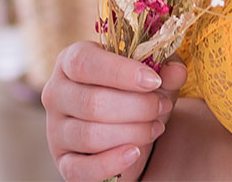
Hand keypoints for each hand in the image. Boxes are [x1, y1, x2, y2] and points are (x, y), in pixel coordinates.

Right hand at [43, 40, 187, 181]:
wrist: (125, 127)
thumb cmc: (135, 91)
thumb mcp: (153, 76)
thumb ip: (165, 70)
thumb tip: (176, 71)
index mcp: (70, 61)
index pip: (84, 63)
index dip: (121, 72)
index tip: (154, 81)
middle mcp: (56, 93)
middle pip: (91, 103)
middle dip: (136, 107)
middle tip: (162, 106)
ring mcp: (56, 130)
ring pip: (90, 136)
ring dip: (132, 132)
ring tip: (156, 126)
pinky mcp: (64, 162)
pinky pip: (82, 169)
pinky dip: (111, 163)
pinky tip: (135, 152)